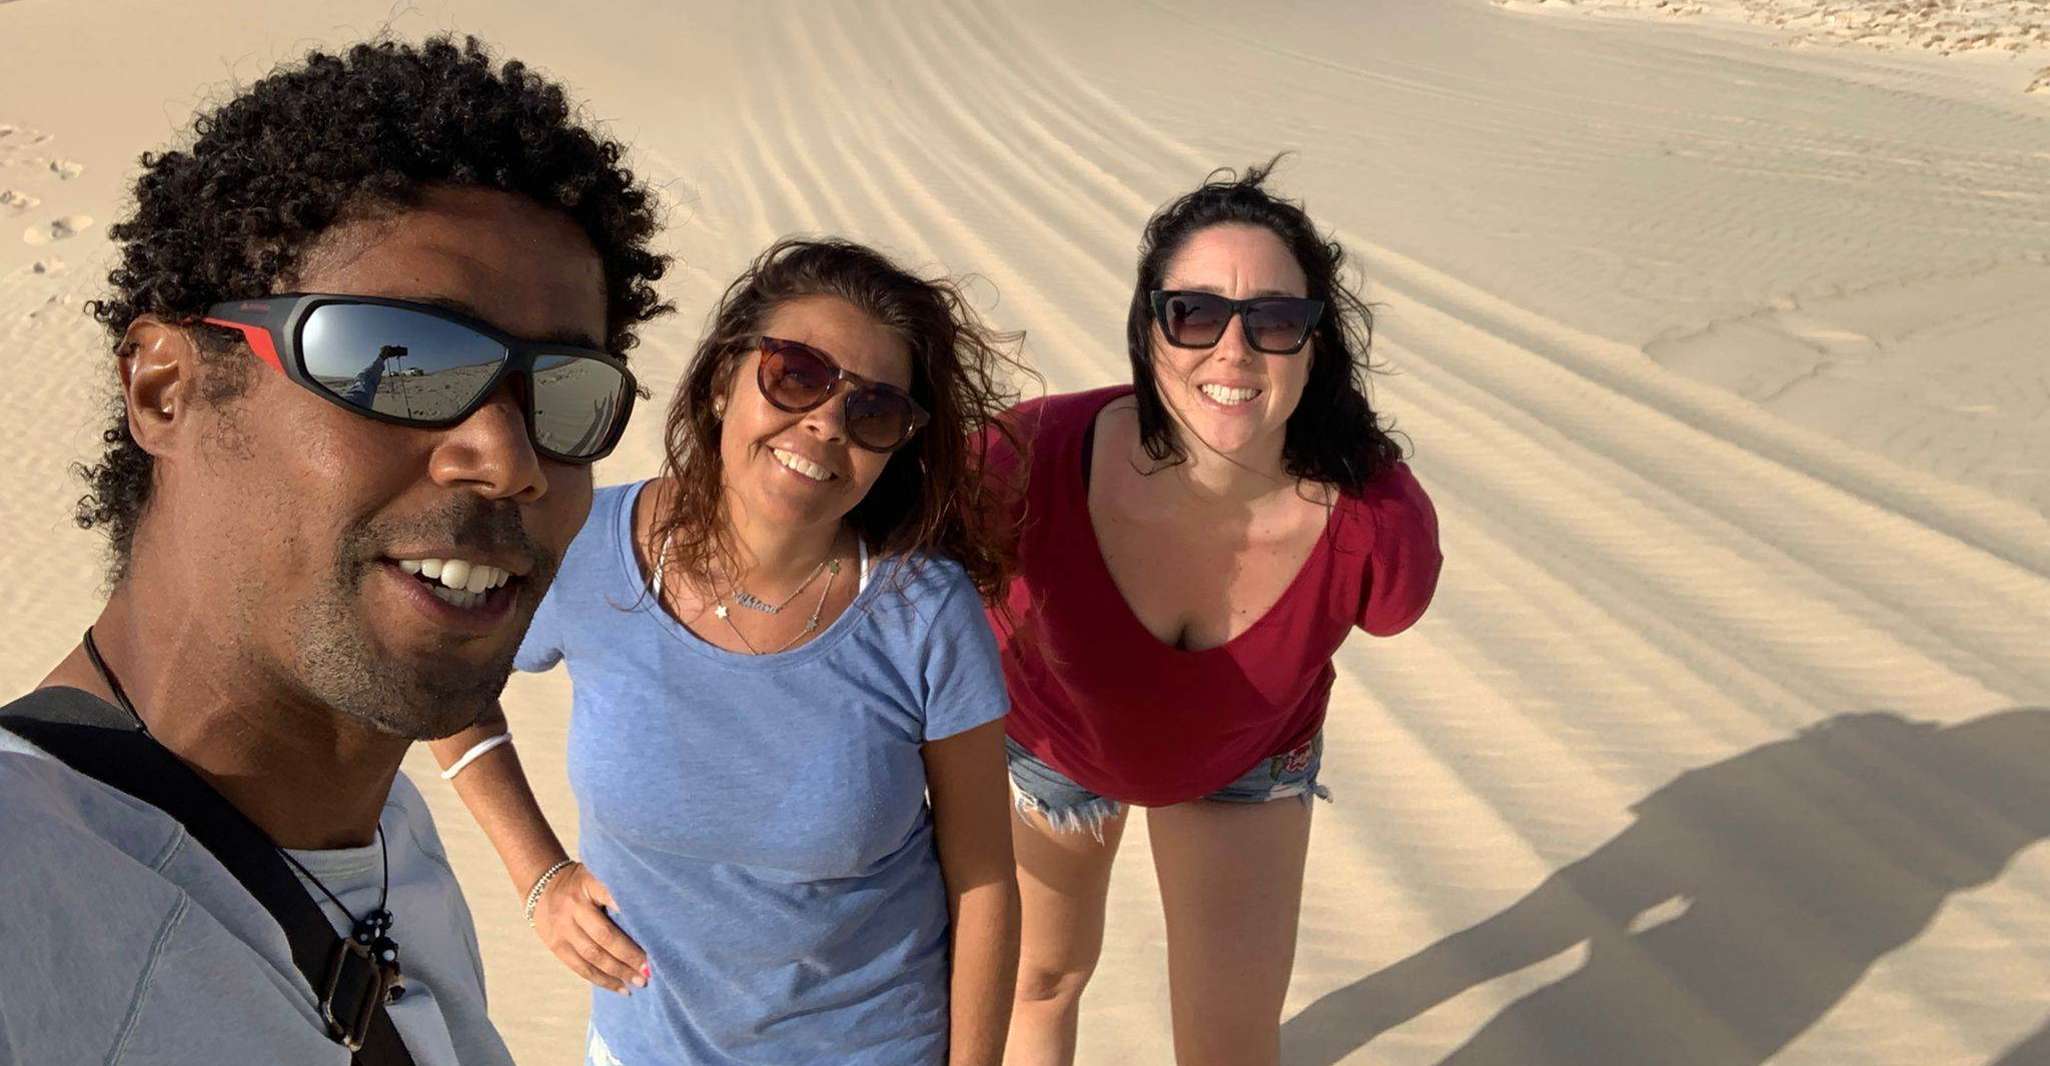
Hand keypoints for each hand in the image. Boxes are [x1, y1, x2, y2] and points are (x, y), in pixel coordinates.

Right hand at [530, 862, 648, 994]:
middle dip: (629, 955)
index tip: (652, 925)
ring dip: (619, 972)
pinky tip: (621, 988)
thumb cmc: (580, 883)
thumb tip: (652, 911)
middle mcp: (574, 907)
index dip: (629, 912)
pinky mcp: (557, 946)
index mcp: (588, 884)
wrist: (540, 887)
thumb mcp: (595, 875)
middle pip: (604, 935)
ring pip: (593, 956)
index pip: (611, 897)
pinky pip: (581, 968)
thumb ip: (616, 889)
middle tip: (650, 968)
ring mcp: (563, 929)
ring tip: (640, 982)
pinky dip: (602, 980)